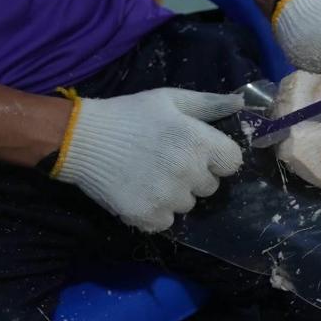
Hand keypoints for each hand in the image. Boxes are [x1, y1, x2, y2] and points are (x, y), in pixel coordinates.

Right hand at [51, 88, 243, 232]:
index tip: (198, 153)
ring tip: (150, 176)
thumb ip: (208, 104)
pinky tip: (140, 192)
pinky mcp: (148, 216)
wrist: (81, 138)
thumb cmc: (129, 114)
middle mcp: (188, 172)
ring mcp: (168, 197)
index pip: (232, 163)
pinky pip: (167, 221)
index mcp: (198, 142)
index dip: (217, 158)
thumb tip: (240, 103)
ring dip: (176, 195)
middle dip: (195, 176)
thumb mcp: (169, 99)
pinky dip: (156, 212)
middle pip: (210, 187)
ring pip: (188, 205)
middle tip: (167, 162)